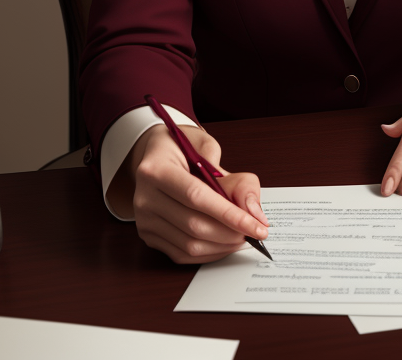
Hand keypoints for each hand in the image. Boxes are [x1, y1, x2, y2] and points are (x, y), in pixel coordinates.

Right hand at [121, 124, 268, 263]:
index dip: (230, 214)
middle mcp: (145, 197)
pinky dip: (209, 252)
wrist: (156, 153)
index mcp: (156, 169)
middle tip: (256, 231)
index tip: (257, 225)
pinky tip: (225, 243)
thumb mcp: (210, 147)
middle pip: (193, 225)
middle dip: (231, 232)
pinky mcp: (148, 235)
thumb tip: (254, 212)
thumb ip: (235, 179)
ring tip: (243, 236)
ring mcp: (144, 220)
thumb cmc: (184, 147)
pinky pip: (181, 253)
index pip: (197, 197)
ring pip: (189, 244)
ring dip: (223, 245)